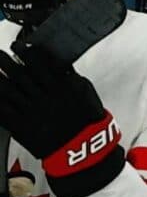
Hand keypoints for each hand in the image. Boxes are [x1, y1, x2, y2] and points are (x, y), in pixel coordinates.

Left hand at [0, 45, 122, 196]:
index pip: (40, 66)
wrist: (82, 150)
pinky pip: (4, 111)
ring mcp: (31, 112)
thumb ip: (71, 77)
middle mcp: (43, 98)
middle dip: (7, 62)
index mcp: (60, 88)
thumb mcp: (86, 93)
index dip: (27, 54)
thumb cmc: (87, 121)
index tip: (19, 46)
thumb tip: (59, 64)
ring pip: (9, 91)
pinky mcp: (21, 126)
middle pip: (21, 75)